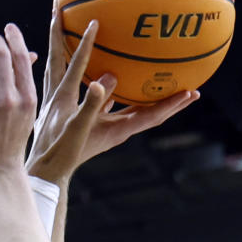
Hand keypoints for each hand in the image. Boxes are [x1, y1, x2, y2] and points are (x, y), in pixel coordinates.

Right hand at [26, 7, 199, 185]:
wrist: (48, 166)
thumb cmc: (61, 149)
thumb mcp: (76, 124)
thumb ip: (93, 103)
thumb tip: (107, 79)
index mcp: (119, 130)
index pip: (152, 117)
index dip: (171, 106)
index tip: (191, 93)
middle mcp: (119, 127)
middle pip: (152, 112)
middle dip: (171, 100)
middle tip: (194, 87)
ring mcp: (111, 124)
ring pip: (138, 107)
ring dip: (153, 95)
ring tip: (169, 79)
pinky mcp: (100, 120)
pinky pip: (119, 101)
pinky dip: (127, 89)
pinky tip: (126, 75)